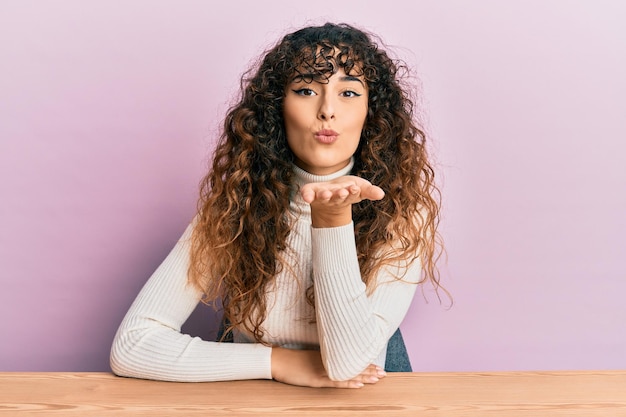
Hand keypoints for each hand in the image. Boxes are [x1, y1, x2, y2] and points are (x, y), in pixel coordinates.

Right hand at [271, 347, 385, 388]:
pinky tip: (358, 385)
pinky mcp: (316, 379)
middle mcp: (328, 362)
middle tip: (384, 373)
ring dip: (363, 376)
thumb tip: (336, 364)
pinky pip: (335, 382)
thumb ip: (324, 360)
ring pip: (347, 374)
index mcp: (328, 357)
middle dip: (369, 370)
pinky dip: (347, 384)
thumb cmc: (293, 360)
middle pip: (352, 366)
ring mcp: (323, 370)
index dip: (364, 364)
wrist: (278, 360)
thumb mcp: (311, 358)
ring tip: (377, 378)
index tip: (378, 366)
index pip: (350, 360)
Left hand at [300, 176, 384, 227]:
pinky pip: (308, 194)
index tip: (354, 189)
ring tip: (326, 193)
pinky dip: (306, 195)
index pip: (351, 195)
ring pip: (324, 197)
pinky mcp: (311, 193)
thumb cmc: (348, 190)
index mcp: (347, 196)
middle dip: (339, 195)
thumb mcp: (361, 188)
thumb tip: (381, 194)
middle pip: (337, 198)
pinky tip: (306, 197)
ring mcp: (322, 197)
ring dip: (325, 196)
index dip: (352, 193)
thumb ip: (370, 191)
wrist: (331, 194)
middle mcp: (334, 198)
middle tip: (342, 192)